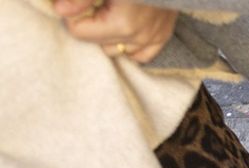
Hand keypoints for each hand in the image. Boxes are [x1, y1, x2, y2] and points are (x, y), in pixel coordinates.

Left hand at [56, 0, 177, 62]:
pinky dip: (130, 45)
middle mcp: (139, 36)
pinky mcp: (163, 34)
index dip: (74, 12)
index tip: (82, 0)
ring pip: (118, 50)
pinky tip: (124, 30)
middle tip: (97, 4)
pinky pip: (141, 54)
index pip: (79, 31)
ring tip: (109, 14)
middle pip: (98, 43)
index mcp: (122, 24)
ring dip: (110, 36)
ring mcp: (153, 37)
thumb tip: (59, 11)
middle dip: (92, 25)